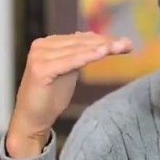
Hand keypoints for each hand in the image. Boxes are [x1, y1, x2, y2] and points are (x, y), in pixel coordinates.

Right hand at [6, 32, 132, 157]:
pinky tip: (103, 52)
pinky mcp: (41, 69)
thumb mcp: (68, 72)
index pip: (82, 39)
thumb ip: (79, 56)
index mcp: (48, 43)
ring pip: (79, 50)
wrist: (31, 120)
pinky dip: (87, 56)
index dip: (105, 39)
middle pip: (82, 42)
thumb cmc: (49, 98)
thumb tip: (99, 43)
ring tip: (122, 46)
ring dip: (102, 48)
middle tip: (128, 44)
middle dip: (107, 43)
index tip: (126, 43)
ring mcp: (40, 56)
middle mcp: (42, 46)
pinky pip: (70, 61)